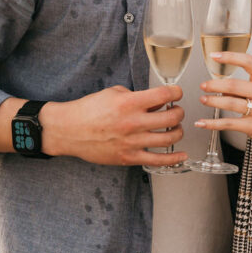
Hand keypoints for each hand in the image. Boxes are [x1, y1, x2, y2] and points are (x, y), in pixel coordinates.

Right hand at [41, 85, 187, 166]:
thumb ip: (137, 96)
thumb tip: (156, 102)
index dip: (176, 92)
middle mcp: (134, 122)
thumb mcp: (114, 93)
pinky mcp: (129, 157)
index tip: (177, 93)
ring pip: (169, 138)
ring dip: (178, 131)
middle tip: (176, 110)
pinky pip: (158, 160)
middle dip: (179, 111)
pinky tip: (182, 155)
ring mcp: (132, 142)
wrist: (69, 130)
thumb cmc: (89, 110)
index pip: (164, 95)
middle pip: (172, 117)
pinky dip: (174, 158)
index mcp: (130, 102)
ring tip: (174, 127)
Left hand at [195, 52, 251, 167]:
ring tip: (203, 99)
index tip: (214, 56)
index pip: (247, 62)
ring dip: (212, 101)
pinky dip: (212, 123)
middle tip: (203, 85)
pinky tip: (202, 122)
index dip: (229, 57)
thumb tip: (221, 85)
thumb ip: (248, 84)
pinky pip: (229, 123)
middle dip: (214, 85)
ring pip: (230, 103)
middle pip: (234, 85)